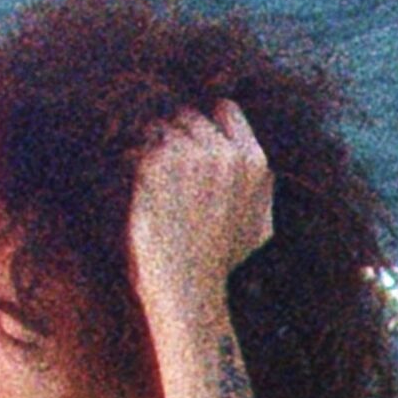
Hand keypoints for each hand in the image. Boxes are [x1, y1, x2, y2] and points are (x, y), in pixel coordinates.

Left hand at [126, 102, 274, 338]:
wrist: (189, 287)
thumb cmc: (222, 263)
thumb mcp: (260, 227)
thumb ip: (263, 190)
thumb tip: (261, 165)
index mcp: (252, 162)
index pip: (226, 110)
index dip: (210, 124)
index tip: (196, 140)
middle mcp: (222, 153)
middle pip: (191, 118)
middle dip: (178, 136)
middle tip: (169, 168)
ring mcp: (188, 157)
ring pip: (162, 129)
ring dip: (153, 146)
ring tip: (153, 179)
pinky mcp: (154, 167)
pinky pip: (139, 148)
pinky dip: (134, 161)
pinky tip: (141, 187)